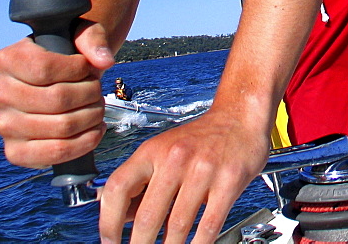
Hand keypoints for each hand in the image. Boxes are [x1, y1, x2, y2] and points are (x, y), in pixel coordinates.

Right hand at [0, 21, 113, 167]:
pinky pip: (53, 154)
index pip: (45, 68)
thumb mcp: (81, 33)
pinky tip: (95, 130)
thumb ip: (93, 39)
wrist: (58, 83)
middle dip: (90, 94)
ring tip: (98, 107)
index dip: (78, 69)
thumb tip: (104, 62)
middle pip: (57, 99)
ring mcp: (4, 125)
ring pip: (61, 127)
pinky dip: (84, 144)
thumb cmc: (69, 54)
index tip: (87, 68)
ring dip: (92, 117)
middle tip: (97, 90)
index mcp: (7, 60)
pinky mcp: (16, 151)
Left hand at [98, 109, 270, 243]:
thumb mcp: (164, 150)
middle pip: (147, 215)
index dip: (108, 222)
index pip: (118, 189)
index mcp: (153, 151)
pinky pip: (209, 224)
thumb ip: (143, 182)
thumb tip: (121, 218)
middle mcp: (176, 158)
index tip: (109, 241)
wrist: (240, 116)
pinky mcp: (229, 180)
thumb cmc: (202, 137)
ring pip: (178, 225)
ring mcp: (203, 169)